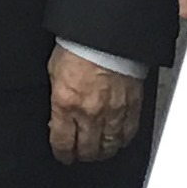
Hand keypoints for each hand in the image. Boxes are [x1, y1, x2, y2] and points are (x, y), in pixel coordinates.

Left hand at [48, 47, 142, 163]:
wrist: (107, 33)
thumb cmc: (79, 45)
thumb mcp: (54, 71)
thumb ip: (58, 97)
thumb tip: (58, 114)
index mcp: (66, 104)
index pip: (62, 142)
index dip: (62, 153)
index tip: (63, 155)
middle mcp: (89, 113)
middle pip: (87, 150)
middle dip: (82, 155)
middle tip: (81, 154)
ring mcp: (112, 111)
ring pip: (109, 146)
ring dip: (103, 151)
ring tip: (99, 150)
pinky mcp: (132, 106)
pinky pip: (129, 133)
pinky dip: (123, 140)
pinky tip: (119, 139)